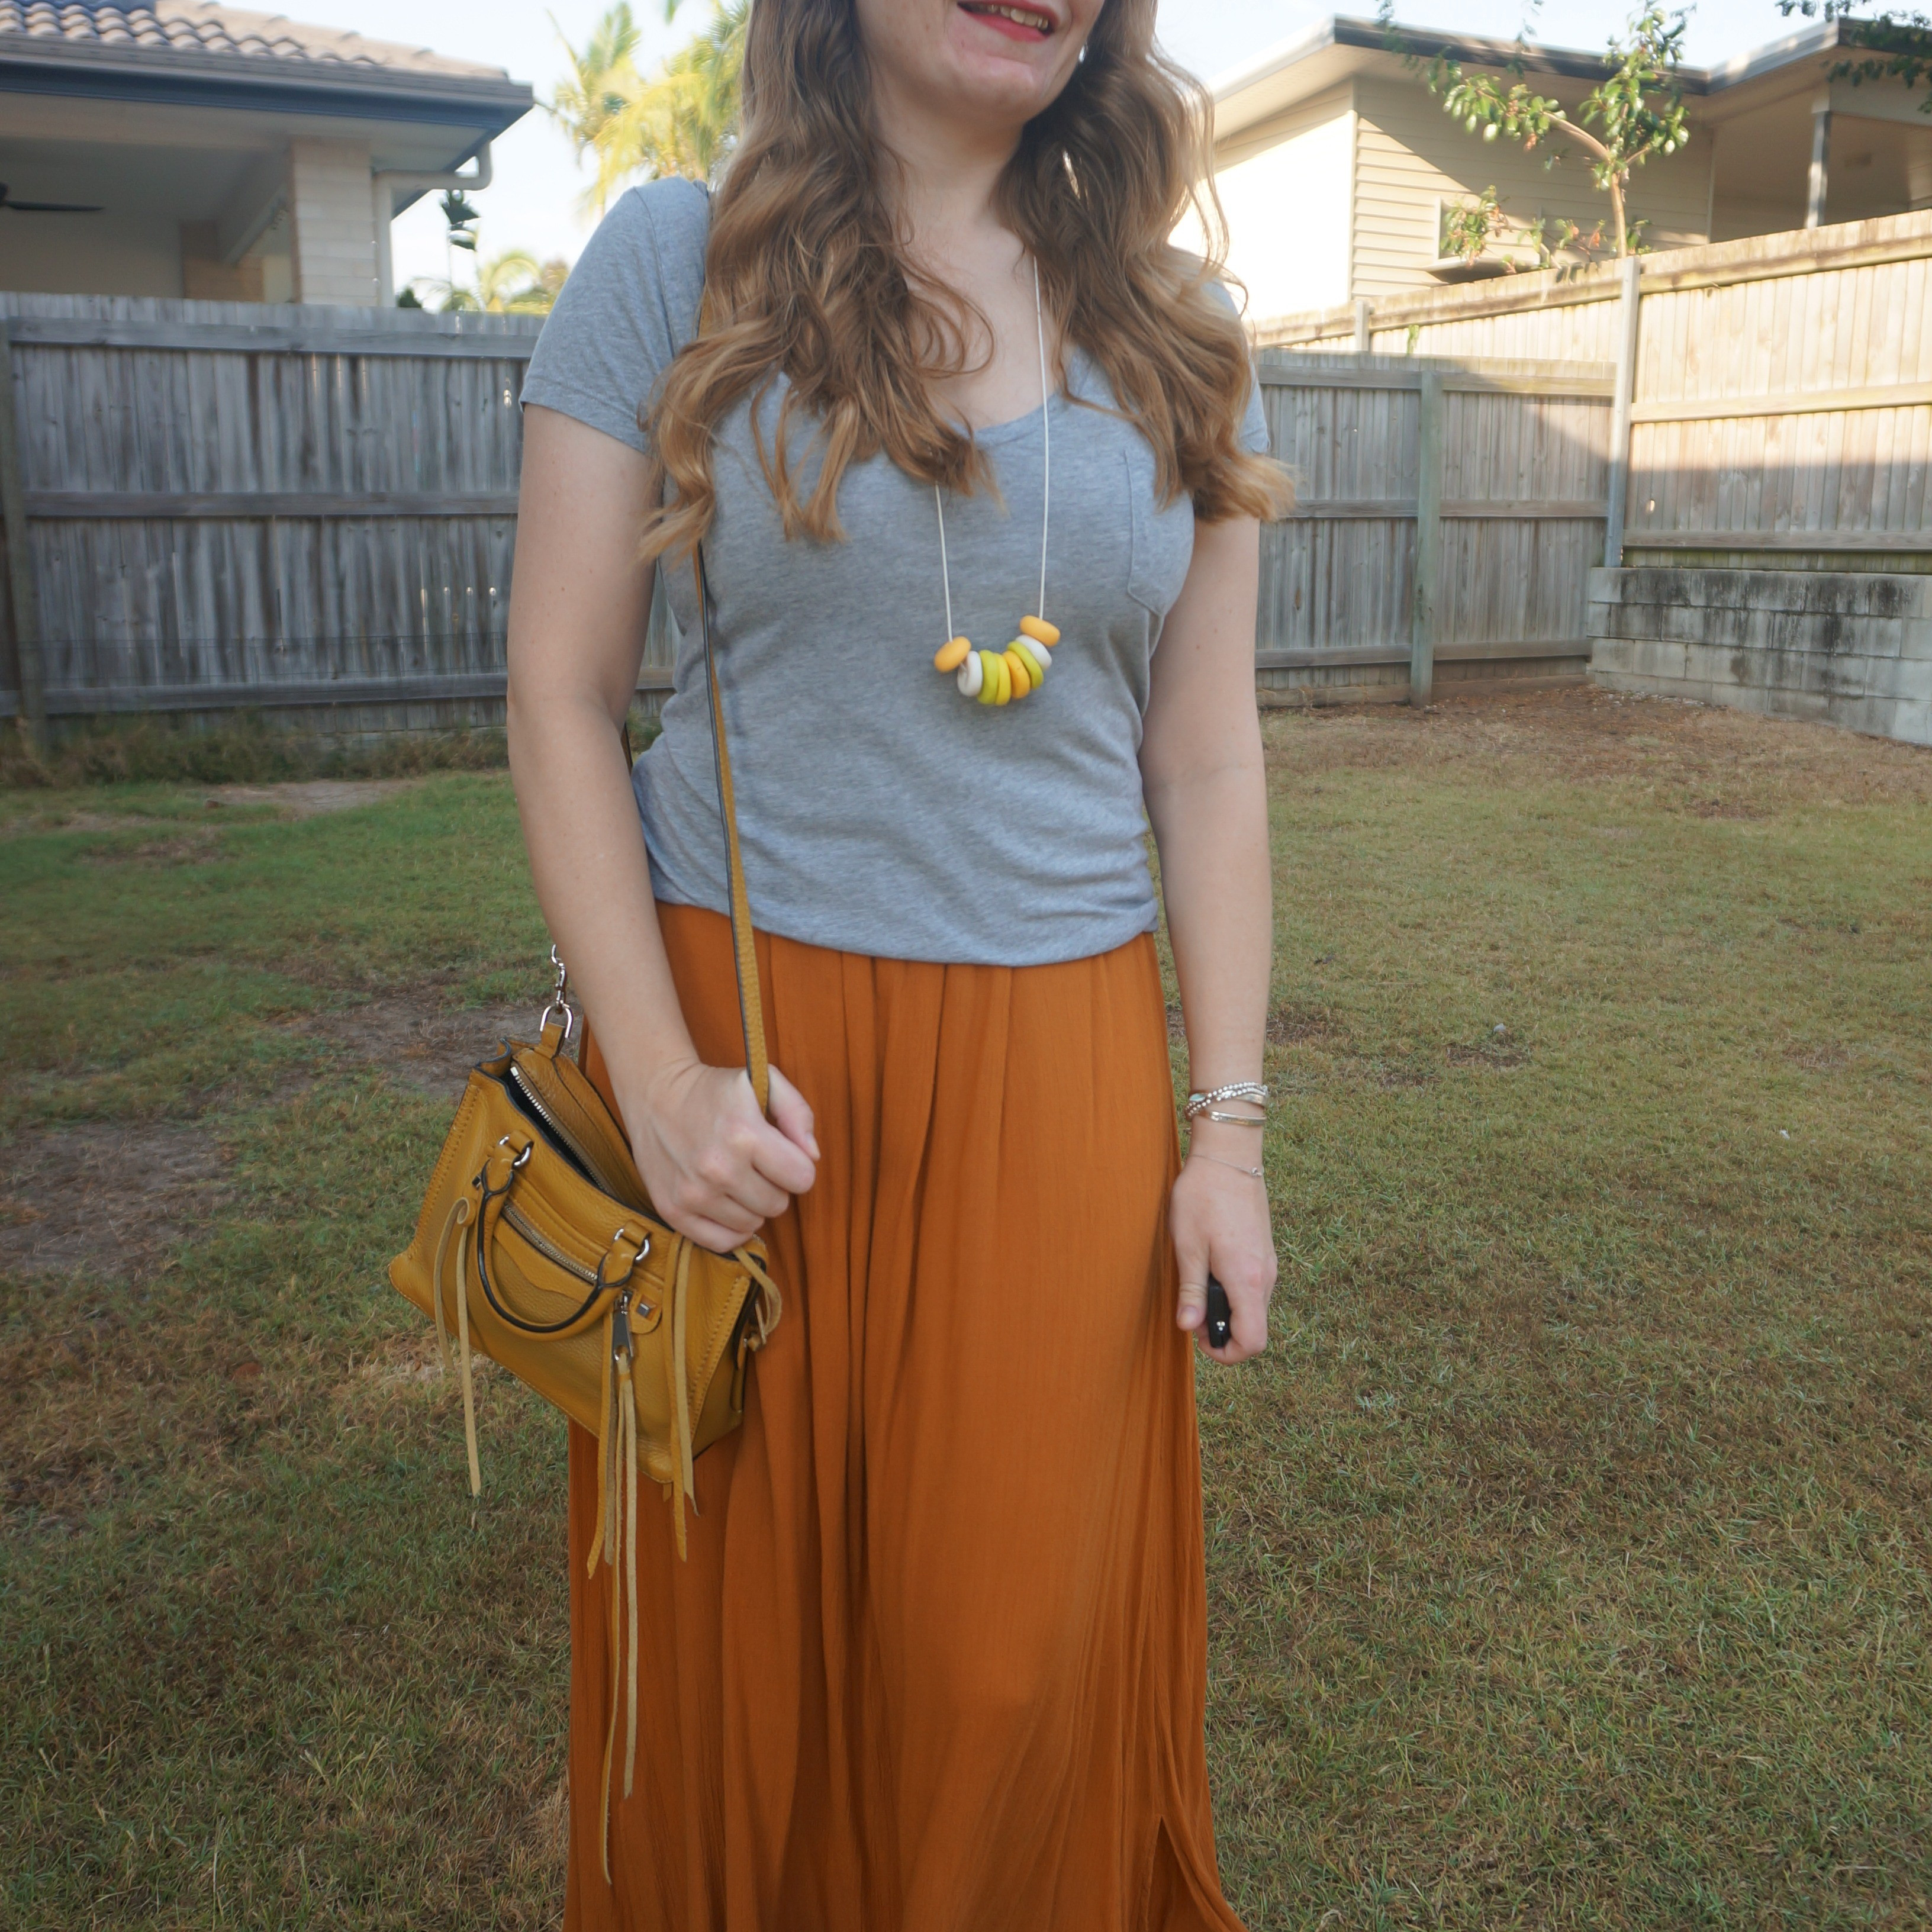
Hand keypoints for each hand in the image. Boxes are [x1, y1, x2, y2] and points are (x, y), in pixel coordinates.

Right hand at [618, 1056, 818, 1250]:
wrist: (654, 1094)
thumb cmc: (714, 1090)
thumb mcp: (761, 1081)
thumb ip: (798, 1113)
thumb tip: (812, 1156)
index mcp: (744, 1134)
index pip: (802, 1179)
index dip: (797, 1165)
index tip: (780, 1153)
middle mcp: (718, 1170)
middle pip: (778, 1205)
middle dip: (774, 1185)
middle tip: (754, 1163)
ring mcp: (693, 1194)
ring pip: (753, 1224)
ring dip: (751, 1204)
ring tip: (734, 1177)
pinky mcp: (673, 1211)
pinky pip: (722, 1242)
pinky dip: (730, 1227)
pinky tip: (724, 1201)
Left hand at [1171, 1133, 1275, 1362]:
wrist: (1228, 1156)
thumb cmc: (1202, 1197)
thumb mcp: (1187, 1247)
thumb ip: (1191, 1291)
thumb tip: (1189, 1327)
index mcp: (1246, 1280)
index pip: (1252, 1341)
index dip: (1225, 1352)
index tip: (1198, 1337)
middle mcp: (1265, 1276)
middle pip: (1254, 1328)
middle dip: (1222, 1331)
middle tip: (1191, 1311)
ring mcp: (1268, 1263)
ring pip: (1254, 1308)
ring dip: (1228, 1310)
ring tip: (1197, 1286)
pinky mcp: (1265, 1252)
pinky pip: (1254, 1288)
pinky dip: (1234, 1292)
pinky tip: (1210, 1270)